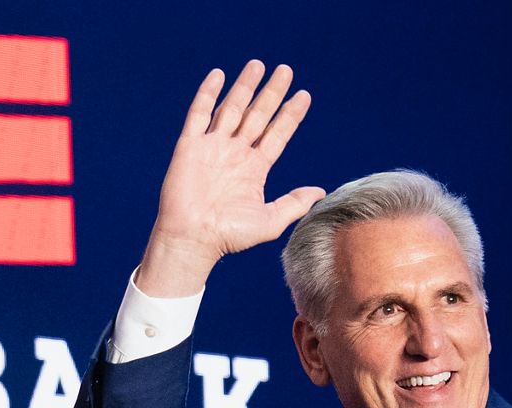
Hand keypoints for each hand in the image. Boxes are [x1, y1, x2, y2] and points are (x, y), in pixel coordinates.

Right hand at [136, 60, 324, 297]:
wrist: (193, 238)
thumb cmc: (229, 236)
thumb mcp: (270, 221)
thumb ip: (294, 203)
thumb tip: (321, 191)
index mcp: (254, 168)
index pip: (276, 134)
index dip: (290, 115)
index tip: (303, 96)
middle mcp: (235, 154)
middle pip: (257, 115)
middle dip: (271, 93)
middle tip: (285, 70)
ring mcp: (212, 147)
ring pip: (231, 109)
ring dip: (244, 87)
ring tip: (258, 65)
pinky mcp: (190, 146)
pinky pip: (199, 114)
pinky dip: (207, 94)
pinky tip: (218, 75)